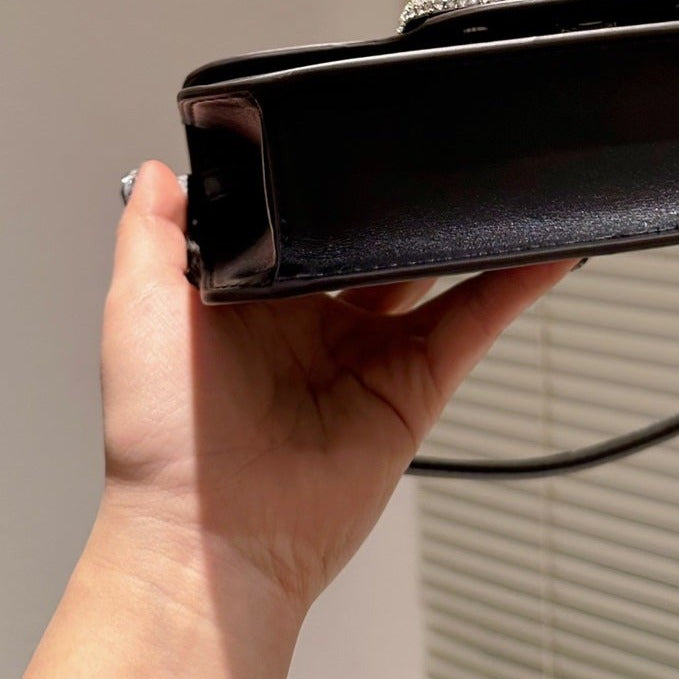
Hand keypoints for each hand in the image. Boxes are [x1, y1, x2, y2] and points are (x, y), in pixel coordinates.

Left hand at [97, 160, 572, 619]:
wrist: (211, 535)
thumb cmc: (164, 443)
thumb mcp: (137, 311)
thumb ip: (151, 234)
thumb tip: (163, 170)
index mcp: (250, 304)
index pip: (301, 231)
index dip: (325, 191)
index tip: (352, 144)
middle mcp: (313, 329)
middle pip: (375, 251)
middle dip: (402, 211)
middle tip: (434, 158)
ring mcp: (368, 358)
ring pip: (434, 282)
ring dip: (471, 239)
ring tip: (504, 188)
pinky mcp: (412, 389)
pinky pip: (470, 327)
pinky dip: (512, 287)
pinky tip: (541, 250)